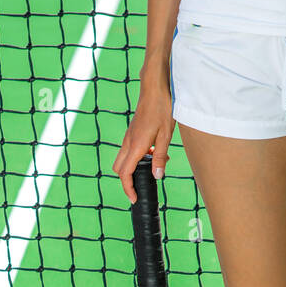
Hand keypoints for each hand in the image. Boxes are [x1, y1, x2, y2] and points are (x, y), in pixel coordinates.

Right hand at [112, 77, 175, 202]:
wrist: (154, 87)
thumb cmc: (162, 109)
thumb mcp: (166, 135)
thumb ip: (160, 157)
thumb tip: (157, 176)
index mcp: (136, 146)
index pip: (125, 174)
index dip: (128, 189)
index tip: (135, 199)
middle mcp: (128, 143)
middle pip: (119, 169)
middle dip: (127, 180)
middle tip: (143, 185)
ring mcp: (128, 137)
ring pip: (123, 159)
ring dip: (133, 167)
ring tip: (155, 164)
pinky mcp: (131, 132)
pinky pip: (129, 150)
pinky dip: (137, 157)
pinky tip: (155, 151)